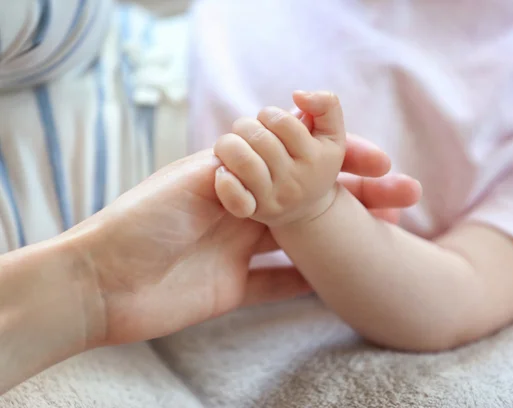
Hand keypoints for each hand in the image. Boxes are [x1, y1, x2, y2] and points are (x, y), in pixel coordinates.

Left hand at [67, 131, 418, 348]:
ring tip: (391, 233)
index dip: (341, 158)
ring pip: (306, 239)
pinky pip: (283, 283)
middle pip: (312, 199)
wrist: (101, 283)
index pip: (298, 160)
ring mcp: (242, 250)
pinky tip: (347, 273)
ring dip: (346, 235)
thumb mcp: (193, 181)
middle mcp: (243, 209)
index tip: (381, 161)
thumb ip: (240, 167)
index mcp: (235, 175)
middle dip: (360, 195)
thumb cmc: (140, 222)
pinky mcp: (237, 288)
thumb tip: (284, 147)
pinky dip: (313, 279)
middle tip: (407, 197)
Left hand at [214, 91, 345, 225]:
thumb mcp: (332, 134)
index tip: (268, 121)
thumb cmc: (314, 161)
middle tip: (247, 132)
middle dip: (246, 126)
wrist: (307, 209)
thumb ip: (326, 104)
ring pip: (242, 159)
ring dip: (228, 144)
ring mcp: (274, 198)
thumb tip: (298, 95)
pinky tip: (225, 170)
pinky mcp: (254, 211)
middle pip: (258, 138)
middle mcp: (296, 180)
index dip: (268, 114)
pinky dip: (224, 178)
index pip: (281, 121)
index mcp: (316, 158)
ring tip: (232, 145)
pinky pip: (234, 195)